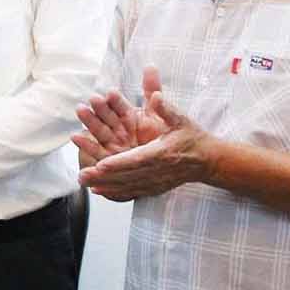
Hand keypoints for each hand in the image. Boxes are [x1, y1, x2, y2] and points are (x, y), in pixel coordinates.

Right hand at [73, 65, 167, 165]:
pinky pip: (95, 151)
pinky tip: (75, 136)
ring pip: (99, 130)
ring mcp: (112, 143)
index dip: (116, 100)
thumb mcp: (158, 114)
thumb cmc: (160, 137)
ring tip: (80, 110)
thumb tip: (150, 65)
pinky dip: (85, 144)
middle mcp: (118, 128)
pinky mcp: (108, 158)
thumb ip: (152, 90)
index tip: (111, 92)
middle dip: (100, 108)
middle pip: (107, 117)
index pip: (120, 106)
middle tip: (93, 99)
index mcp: (129, 116)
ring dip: (88, 121)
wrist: (164, 164)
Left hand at [78, 69, 216, 199]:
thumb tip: (156, 96)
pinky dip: (114, 193)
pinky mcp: (155, 187)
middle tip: (82, 175)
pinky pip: (132, 192)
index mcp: (163, 153)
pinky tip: (98, 191)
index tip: (101, 163)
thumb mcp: (181, 119)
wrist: (208, 160)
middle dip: (103, 176)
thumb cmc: (192, 136)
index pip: (137, 159)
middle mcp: (158, 170)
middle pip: (126, 175)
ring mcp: (157, 181)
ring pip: (126, 186)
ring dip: (104, 185)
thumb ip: (166, 109)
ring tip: (83, 183)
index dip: (118, 162)